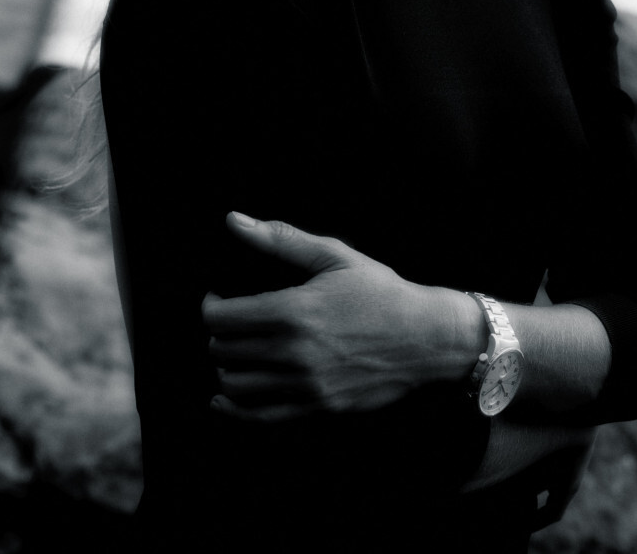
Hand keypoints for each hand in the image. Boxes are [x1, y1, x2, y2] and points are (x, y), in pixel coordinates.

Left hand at [202, 212, 473, 421]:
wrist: (426, 338)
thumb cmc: (380, 291)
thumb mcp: (333, 256)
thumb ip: (280, 239)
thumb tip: (233, 220)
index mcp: (294, 311)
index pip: (222, 318)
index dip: (210, 306)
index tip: (218, 297)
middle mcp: (294, 353)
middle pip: (224, 350)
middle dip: (218, 333)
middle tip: (230, 321)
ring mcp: (306, 385)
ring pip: (235, 385)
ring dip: (225, 366)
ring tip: (235, 350)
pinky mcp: (317, 407)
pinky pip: (260, 417)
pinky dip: (233, 409)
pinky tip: (222, 398)